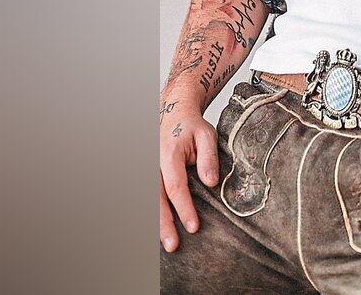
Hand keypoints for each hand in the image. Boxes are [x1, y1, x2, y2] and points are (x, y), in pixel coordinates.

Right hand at [159, 104, 218, 252]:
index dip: (184, 209)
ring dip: (157, 223)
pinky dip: (154, 214)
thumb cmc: (192, 126)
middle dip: (164, 224)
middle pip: (157, 200)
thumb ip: (208, 159)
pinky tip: (160, 230)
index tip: (193, 227)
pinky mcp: (150, 176)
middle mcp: (154, 165)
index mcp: (169, 155)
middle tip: (173, 245)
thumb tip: (210, 183)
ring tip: (166, 243)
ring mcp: (150, 170)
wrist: (174, 114)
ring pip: (150, 201)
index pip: (176, 187)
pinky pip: (150, 198)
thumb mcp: (207, 135)